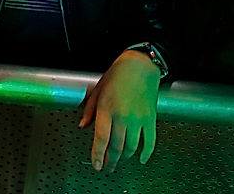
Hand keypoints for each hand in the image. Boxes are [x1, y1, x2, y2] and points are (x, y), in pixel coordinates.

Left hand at [78, 50, 160, 171]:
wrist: (140, 66)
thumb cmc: (117, 74)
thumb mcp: (97, 90)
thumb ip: (89, 110)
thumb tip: (83, 126)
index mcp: (107, 108)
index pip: (101, 138)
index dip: (98, 155)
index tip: (96, 165)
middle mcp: (123, 115)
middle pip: (116, 146)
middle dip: (110, 160)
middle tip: (106, 167)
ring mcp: (138, 118)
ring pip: (131, 146)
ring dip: (125, 158)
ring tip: (118, 162)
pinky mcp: (150, 118)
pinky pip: (150, 141)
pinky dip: (146, 153)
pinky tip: (141, 159)